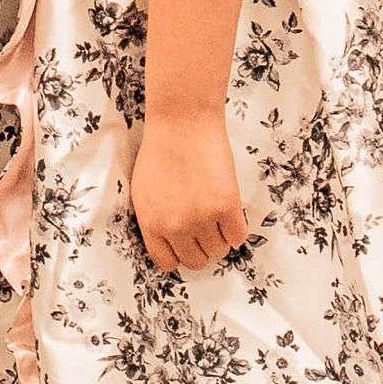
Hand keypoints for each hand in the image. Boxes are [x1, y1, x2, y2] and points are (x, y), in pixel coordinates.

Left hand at [131, 107, 249, 274]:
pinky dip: (237, 228)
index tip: (187, 245)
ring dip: (220, 236)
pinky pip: (238, 237)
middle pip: (196, 261)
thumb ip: (156, 220)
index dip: (180, 253)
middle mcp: (175, 226)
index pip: (167, 262)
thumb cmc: (162, 149)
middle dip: (202, 246)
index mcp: (151, 223)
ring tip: (217, 213)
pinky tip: (230, 212)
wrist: (182, 122)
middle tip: (205, 227)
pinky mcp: (226, 207)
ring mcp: (201, 219)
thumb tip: (170, 240)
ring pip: (219, 250)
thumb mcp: (144, 190)